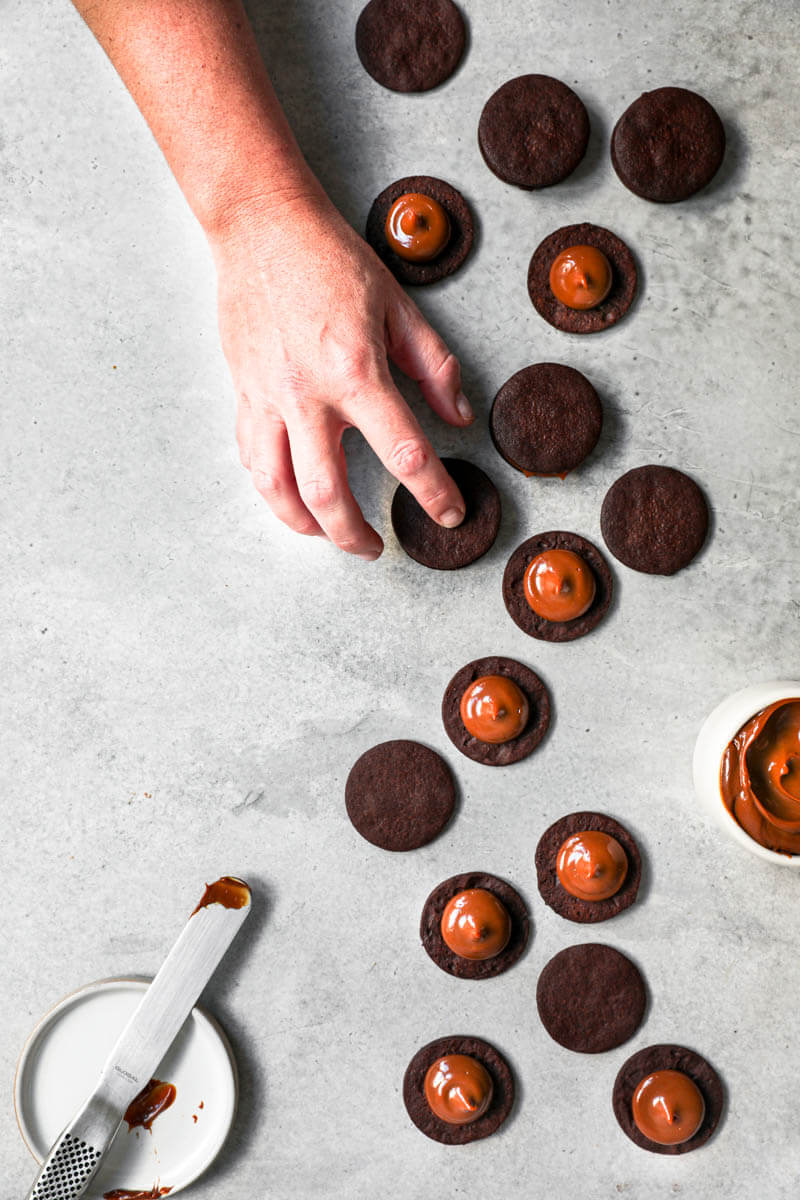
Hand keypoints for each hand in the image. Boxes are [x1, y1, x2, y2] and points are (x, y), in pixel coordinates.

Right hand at [210, 194, 473, 559]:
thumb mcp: (398, 305)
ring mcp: (268, 397)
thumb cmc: (329, 259)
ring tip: (328, 534)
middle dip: (355, 534)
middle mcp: (307, 393)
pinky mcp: (242, 392)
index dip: (433, 493)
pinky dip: (271, 487)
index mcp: (355, 370)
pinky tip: (290, 495)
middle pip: (328, 492)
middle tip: (375, 547)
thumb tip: (458, 416)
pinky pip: (251, 457)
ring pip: (277, 488)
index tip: (448, 513)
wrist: (261, 227)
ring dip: (305, 524)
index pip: (404, 451)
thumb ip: (434, 366)